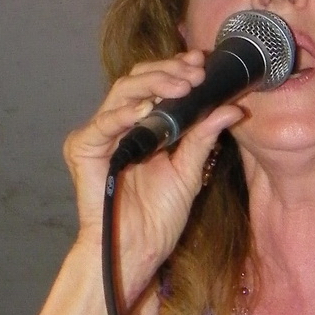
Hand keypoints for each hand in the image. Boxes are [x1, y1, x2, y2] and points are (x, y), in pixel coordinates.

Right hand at [62, 53, 244, 304]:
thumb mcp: (189, 171)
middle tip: (196, 73)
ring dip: (154, 84)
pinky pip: (103, 123)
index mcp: (141, 127)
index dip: (177, 70)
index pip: (155, 85)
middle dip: (168, 71)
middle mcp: (118, 125)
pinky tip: (147, 109)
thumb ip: (204, 137)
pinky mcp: (82, 149)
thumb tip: (232, 108)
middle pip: (137, 81)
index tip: (203, 64)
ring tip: (182, 86)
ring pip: (122, 93)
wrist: (136, 250)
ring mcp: (99, 135)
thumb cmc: (158, 218)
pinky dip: (124, 113)